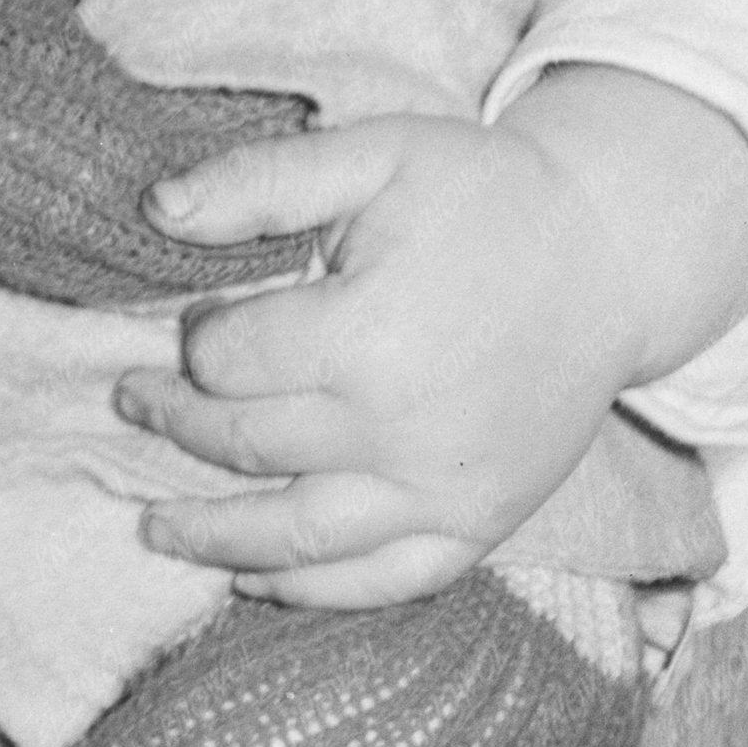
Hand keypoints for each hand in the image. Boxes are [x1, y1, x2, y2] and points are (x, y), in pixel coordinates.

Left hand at [116, 111, 631, 600]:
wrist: (613, 258)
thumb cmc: (487, 198)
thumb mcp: (378, 155)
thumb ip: (263, 180)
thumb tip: (157, 210)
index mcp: (368, 335)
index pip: (229, 362)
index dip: (193, 344)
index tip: (192, 326)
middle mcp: (401, 428)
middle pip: (246, 445)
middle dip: (176, 424)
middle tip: (134, 401)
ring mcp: (443, 488)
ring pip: (297, 535)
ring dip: (213, 537)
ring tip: (154, 529)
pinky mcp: (480, 523)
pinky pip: (384, 581)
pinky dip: (313, 591)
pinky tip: (254, 581)